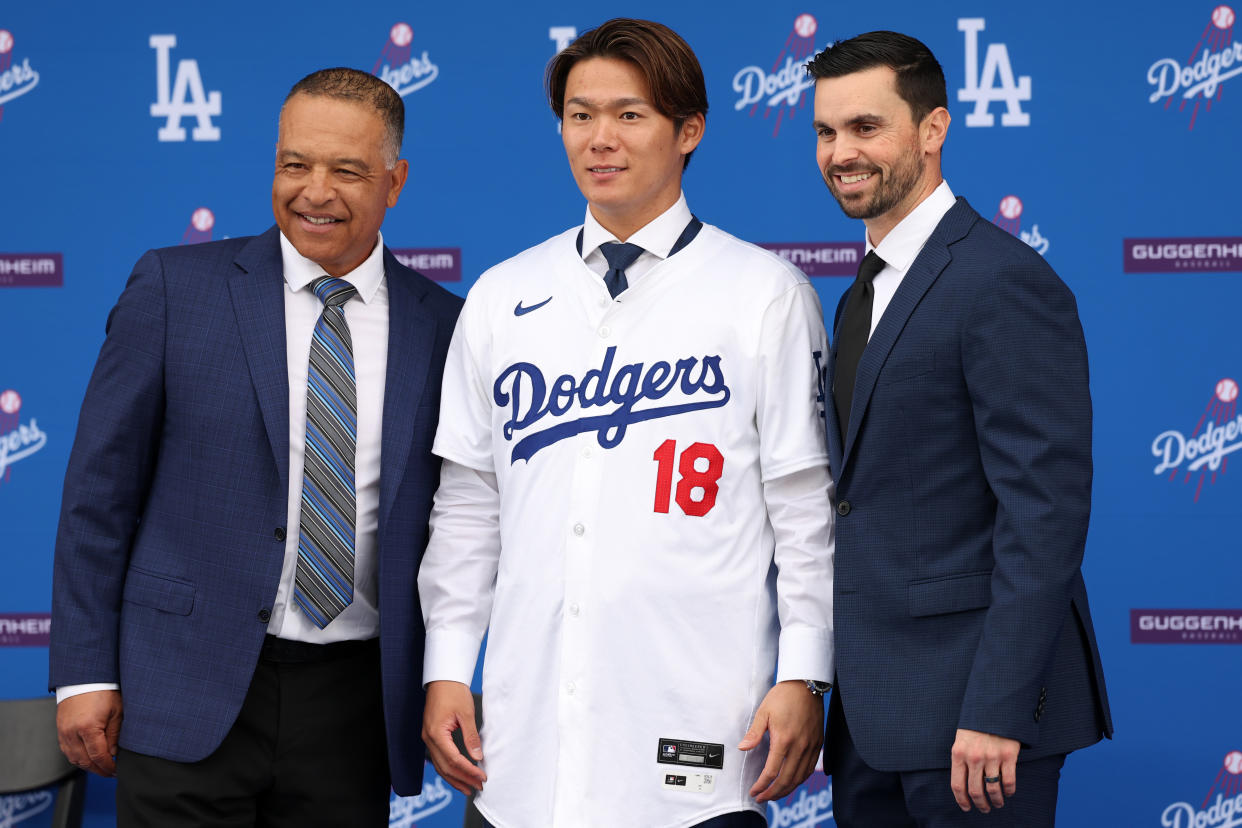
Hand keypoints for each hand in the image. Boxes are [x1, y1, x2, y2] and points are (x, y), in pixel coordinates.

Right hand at [56, 690, 122, 776]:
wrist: (84, 677)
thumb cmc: (103, 690)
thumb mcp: (117, 711)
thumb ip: (115, 735)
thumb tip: (114, 754)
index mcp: (87, 728)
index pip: (98, 756)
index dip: (108, 766)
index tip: (116, 770)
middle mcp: (72, 732)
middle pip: (84, 761)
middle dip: (99, 769)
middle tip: (111, 772)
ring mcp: (63, 732)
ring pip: (74, 758)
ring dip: (88, 765)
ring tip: (101, 767)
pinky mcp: (60, 729)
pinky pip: (67, 750)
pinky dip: (78, 757)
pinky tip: (88, 757)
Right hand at [421, 680, 485, 795]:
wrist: (442, 679)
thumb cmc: (454, 692)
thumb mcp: (466, 714)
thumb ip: (471, 737)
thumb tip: (478, 757)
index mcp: (436, 733)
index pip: (454, 759)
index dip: (469, 771)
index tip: (482, 777)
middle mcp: (429, 739)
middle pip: (445, 767)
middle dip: (463, 779)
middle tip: (479, 787)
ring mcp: (428, 738)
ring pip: (440, 766)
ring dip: (454, 778)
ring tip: (468, 788)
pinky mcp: (431, 736)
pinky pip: (438, 758)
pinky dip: (448, 769)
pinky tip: (458, 775)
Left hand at [738, 679, 824, 801]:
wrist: (806, 684)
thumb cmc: (783, 696)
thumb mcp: (764, 712)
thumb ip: (754, 733)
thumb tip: (743, 748)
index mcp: (784, 739)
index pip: (772, 771)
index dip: (762, 785)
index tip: (755, 791)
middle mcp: (800, 746)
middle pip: (787, 779)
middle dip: (773, 793)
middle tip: (762, 797)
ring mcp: (811, 746)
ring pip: (800, 777)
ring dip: (787, 789)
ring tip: (775, 794)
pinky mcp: (818, 743)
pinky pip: (810, 768)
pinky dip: (800, 779)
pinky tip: (792, 782)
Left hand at [949, 728, 1019, 811]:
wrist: (994, 708)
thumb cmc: (976, 726)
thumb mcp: (961, 740)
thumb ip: (961, 759)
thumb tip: (962, 783)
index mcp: (959, 754)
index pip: (958, 785)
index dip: (962, 800)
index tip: (966, 807)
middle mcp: (974, 758)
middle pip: (975, 790)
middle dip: (980, 804)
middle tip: (984, 808)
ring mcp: (992, 757)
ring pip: (993, 789)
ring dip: (996, 801)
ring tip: (997, 804)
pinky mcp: (1008, 756)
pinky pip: (1008, 781)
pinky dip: (1009, 791)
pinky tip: (1008, 793)